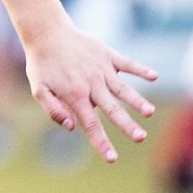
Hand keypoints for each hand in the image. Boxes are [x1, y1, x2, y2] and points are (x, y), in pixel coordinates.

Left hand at [24, 20, 156, 162]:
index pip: (91, 124)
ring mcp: (101, 69)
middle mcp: (91, 83)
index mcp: (75, 95)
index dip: (101, 142)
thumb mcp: (38, 90)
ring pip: (122, 88)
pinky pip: (127, 63)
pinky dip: (140, 70)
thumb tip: (72, 128)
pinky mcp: (108, 55)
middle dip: (126, 125)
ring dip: (137, 100)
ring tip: (149, 112)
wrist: (47, 34)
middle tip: (141, 138)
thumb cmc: (42, 65)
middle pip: (112, 109)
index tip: (112, 158)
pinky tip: (154, 76)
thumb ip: (54, 110)